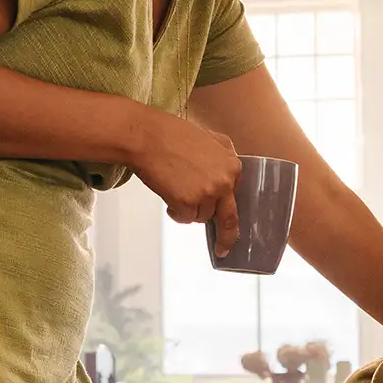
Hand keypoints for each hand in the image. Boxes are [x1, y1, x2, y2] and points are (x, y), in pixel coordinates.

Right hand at [129, 110, 241, 256]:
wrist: (147, 137)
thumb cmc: (171, 134)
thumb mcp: (209, 136)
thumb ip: (223, 153)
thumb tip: (225, 171)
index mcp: (232, 166)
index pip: (234, 194)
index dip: (222, 203)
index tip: (225, 218)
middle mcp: (224, 181)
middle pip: (228, 217)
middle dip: (226, 237)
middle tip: (223, 249)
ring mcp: (207, 194)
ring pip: (202, 216)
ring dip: (189, 210)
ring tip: (175, 190)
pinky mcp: (189, 203)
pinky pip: (186, 219)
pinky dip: (176, 213)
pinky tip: (168, 197)